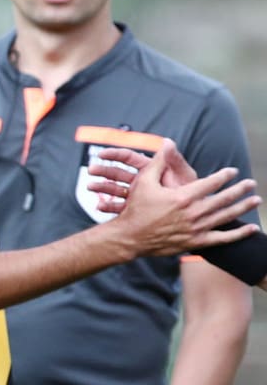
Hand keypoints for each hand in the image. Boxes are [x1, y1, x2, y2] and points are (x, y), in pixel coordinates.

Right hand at [87, 144, 197, 211]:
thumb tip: (168, 141)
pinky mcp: (136, 209)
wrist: (193, 218)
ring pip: (116, 189)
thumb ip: (172, 159)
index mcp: (152, 170)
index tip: (102, 154)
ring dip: (103, 187)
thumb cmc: (191, 195)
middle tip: (91, 170)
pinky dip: (109, 206)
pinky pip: (120, 207)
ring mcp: (138, 196)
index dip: (115, 154)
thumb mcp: (182, 175)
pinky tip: (101, 207)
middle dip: (104, 170)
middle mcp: (143, 182)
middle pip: (118, 173)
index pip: (130, 158)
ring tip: (91, 187)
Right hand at [102, 141, 257, 254]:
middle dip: (240, 190)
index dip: (224, 176)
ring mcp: (196, 229)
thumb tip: (167, 142)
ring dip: (243, 207)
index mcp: (183, 196)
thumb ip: (159, 161)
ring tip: (256, 200)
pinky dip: (239, 234)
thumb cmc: (135, 208)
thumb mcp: (144, 181)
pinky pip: (222, 239)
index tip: (232, 171)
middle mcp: (193, 213)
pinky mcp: (196, 242)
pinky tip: (251, 229)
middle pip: (224, 199)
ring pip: (227, 216)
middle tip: (252, 183)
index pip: (211, 183)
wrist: (129, 238)